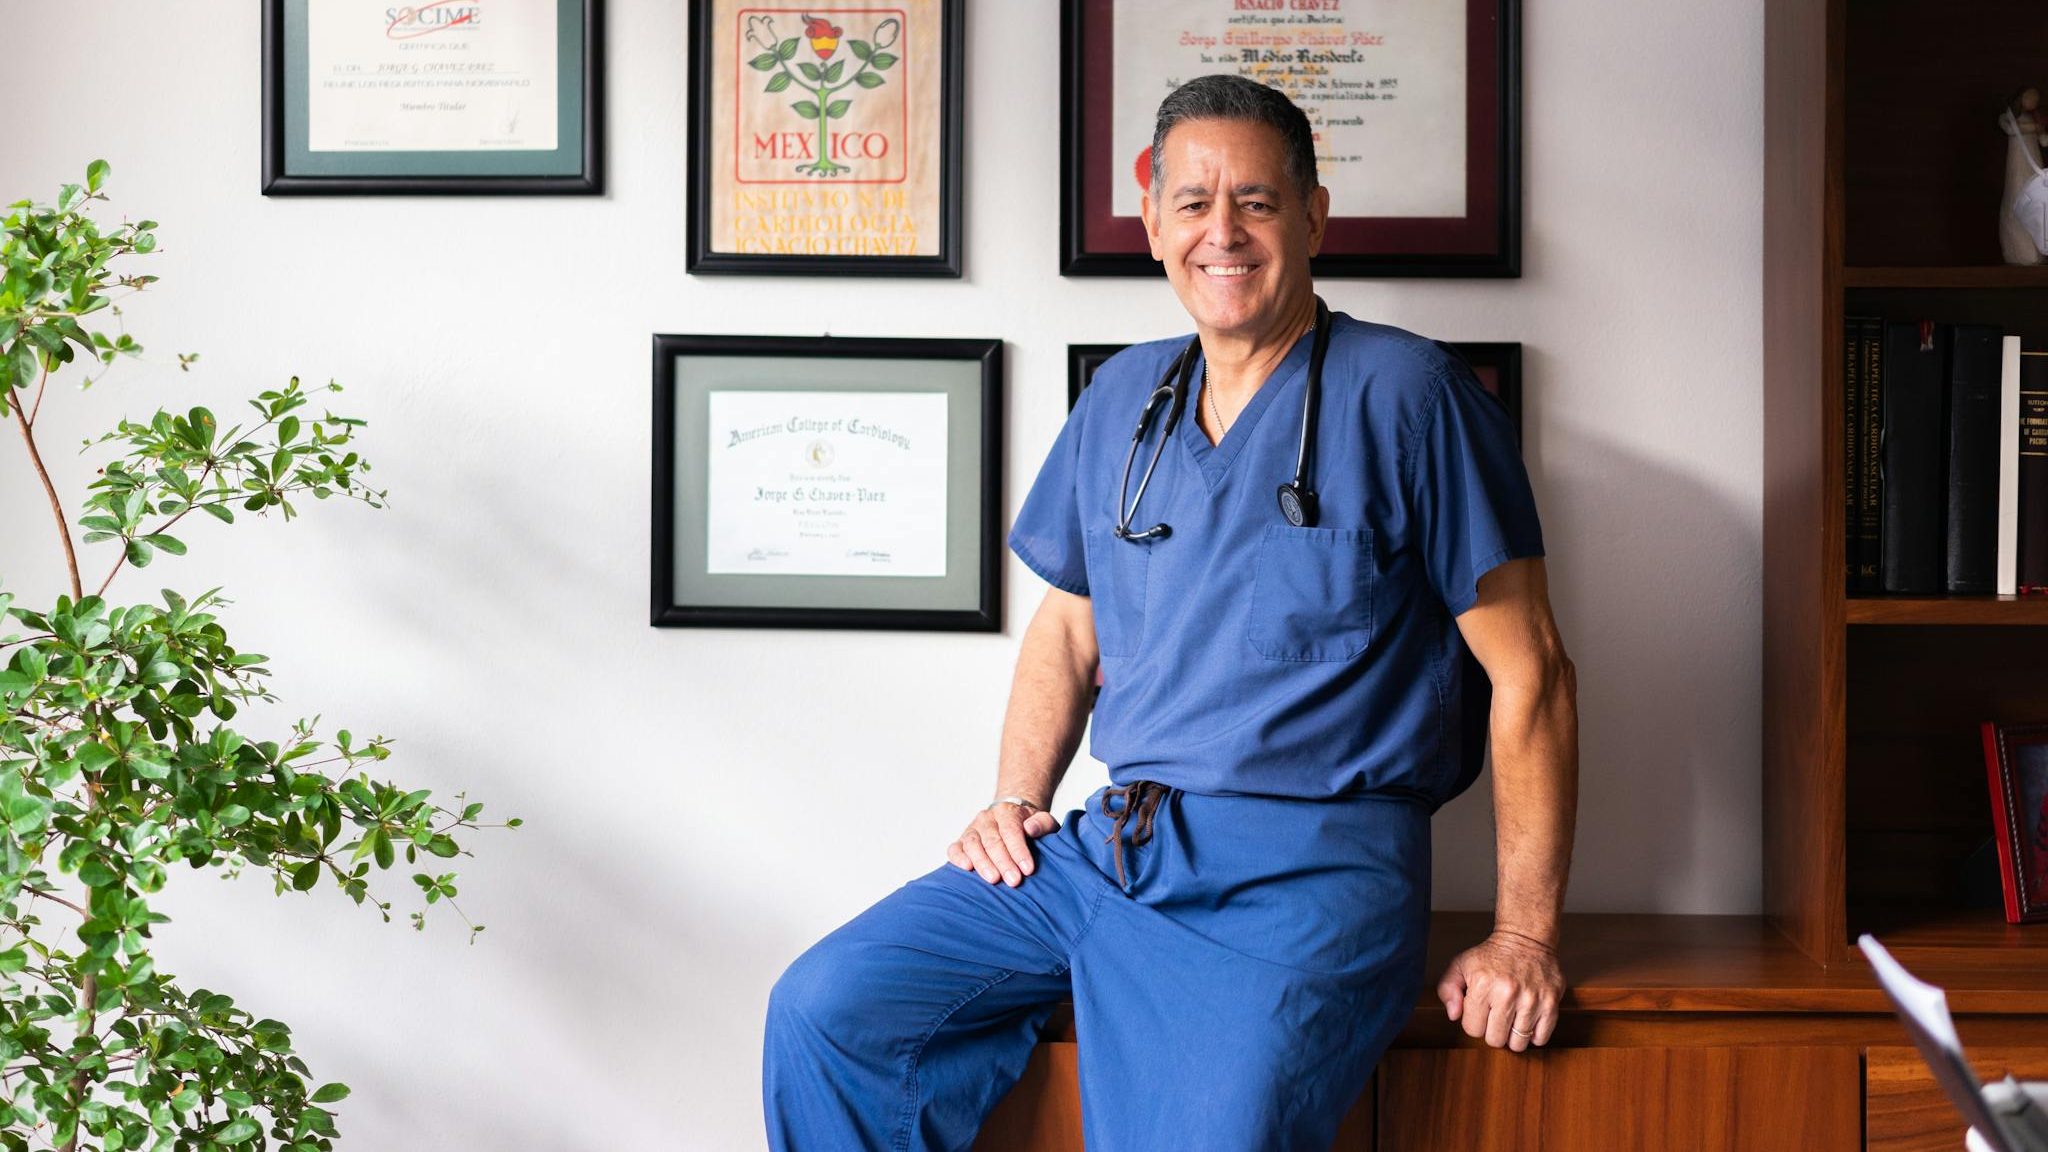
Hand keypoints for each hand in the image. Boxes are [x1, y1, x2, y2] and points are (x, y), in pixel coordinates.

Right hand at [947, 800, 1058, 887]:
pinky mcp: (961, 841)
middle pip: (992, 840)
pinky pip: (954, 848)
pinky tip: (967, 868)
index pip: (1011, 831)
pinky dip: (958, 858)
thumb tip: (1031, 829)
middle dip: (1003, 862)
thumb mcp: (1044, 821)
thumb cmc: (1030, 826)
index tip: (1028, 870)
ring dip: (982, 863)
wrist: (1012, 818)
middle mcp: (986, 819)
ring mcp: (972, 830)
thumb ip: (1042, 823)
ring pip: (972, 844)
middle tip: (1014, 881)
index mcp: (1007, 812)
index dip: (1019, 851)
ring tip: (994, 879)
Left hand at [1435, 929, 1565, 1052]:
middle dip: (1493, 1030)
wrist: (1526, 938)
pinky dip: (1533, 1034)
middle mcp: (1508, 994)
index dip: (1474, 1022)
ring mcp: (1532, 1000)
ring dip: (1513, 1034)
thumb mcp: (1460, 965)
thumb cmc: (1491, 955)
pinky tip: (1527, 1019)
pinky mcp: (1551, 1003)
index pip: (1473, 1029)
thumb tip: (1454, 1015)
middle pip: (1496, 1040)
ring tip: (1512, 1016)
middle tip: (1496, 1014)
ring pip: (1518, 1043)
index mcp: (1482, 985)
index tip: (1480, 1010)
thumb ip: (1447, 990)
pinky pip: (1541, 1039)